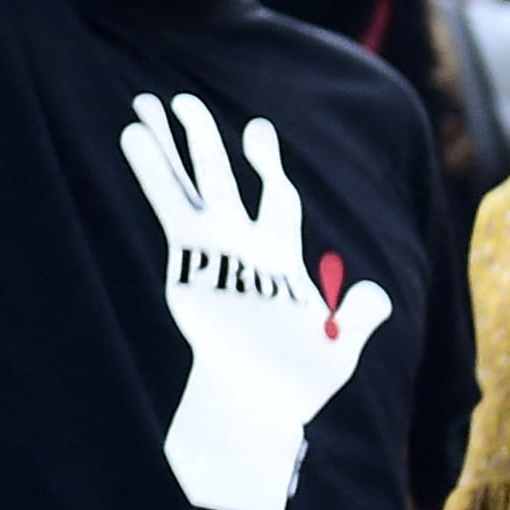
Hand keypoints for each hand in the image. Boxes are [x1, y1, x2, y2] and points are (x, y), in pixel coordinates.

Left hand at [118, 92, 393, 509]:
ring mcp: (212, 257)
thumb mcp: (336, 348)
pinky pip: (165, 210)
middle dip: (203, 141)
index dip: (268, 164)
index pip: (278, 199)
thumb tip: (377, 295)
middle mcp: (245, 251)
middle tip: (182, 100)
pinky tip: (133, 141)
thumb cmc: (295, 380)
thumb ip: (356, 315)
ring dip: (164, 148)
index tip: (258, 129)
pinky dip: (152, 175)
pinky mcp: (183, 270)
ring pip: (184, 189)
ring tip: (138, 108)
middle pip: (222, 182)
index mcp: (283, 262)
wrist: (251, 409)